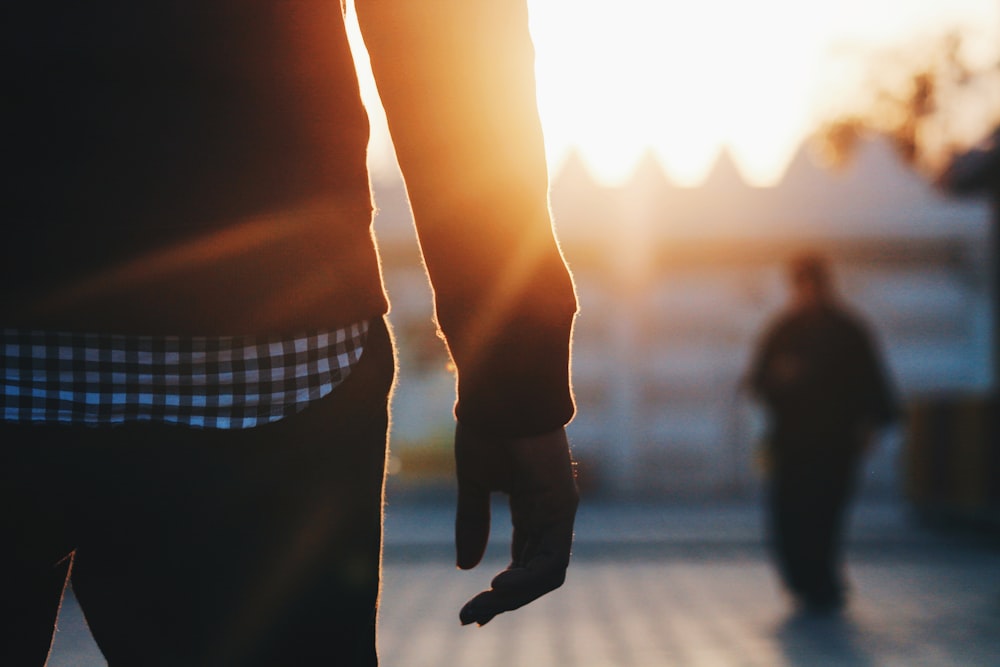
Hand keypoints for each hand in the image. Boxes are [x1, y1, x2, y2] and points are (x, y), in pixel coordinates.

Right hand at [454, 423, 577, 625]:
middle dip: (506, 599)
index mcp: (534, 505)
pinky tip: (501, 585)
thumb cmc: (488, 426)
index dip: (504, 589)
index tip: (475, 608)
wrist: (500, 389)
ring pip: (547, 571)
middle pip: (538, 571)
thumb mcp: (474, 483)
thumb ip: (473, 522)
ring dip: (515, 595)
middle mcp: (553, 511)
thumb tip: (465, 567)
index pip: (526, 559)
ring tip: (483, 605)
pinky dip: (528, 578)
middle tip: (472, 617)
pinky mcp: (561, 503)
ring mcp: (560, 508)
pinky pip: (552, 557)